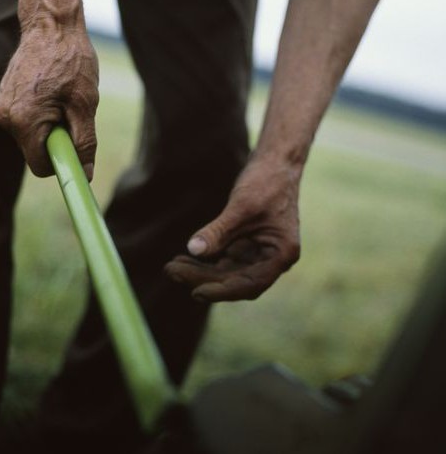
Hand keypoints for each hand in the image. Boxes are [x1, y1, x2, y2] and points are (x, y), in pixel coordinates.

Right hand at [0, 25, 98, 177]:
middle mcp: (5, 117)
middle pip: (36, 151)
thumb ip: (84, 142)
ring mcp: (1, 107)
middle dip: (57, 140)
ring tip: (61, 97)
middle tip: (72, 111)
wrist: (51, 25)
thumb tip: (86, 174)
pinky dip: (41, 115)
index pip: (41, 166)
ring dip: (50, 126)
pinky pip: (26, 121)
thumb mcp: (85, 105)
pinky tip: (51, 91)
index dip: (62, 162)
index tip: (77, 146)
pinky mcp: (3, 99)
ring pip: (32, 136)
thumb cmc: (71, 61)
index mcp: (24, 121)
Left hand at [165, 155, 301, 301]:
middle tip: (171, 271)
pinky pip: (223, 260)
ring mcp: (258, 253)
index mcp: (282, 254)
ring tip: (172, 266)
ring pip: (226, 272)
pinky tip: (183, 258)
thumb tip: (193, 249)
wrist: (276, 162)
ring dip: (200, 271)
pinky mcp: (246, 245)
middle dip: (203, 278)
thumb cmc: (267, 181)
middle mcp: (272, 259)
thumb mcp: (241, 206)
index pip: (250, 284)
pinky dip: (204, 260)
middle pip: (235, 280)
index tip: (196, 292)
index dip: (223, 291)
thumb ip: (219, 230)